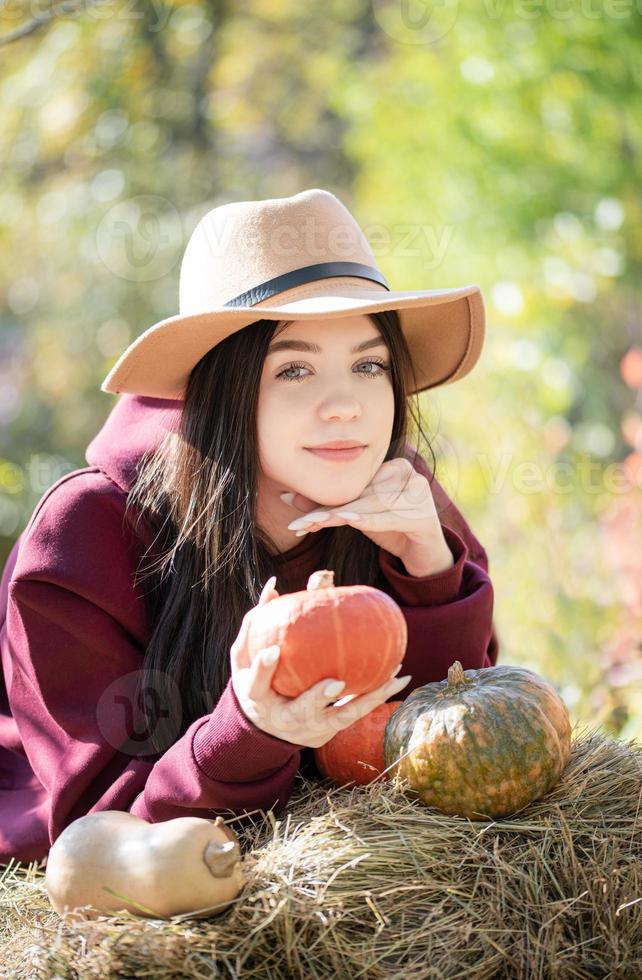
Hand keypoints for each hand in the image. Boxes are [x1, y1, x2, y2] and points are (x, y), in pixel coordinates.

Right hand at [230, 575, 411, 748]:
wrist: (269, 727)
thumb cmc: (259, 679)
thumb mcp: (248, 656)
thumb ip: (256, 623)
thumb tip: (273, 584)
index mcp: (257, 698)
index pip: (256, 685)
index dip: (263, 669)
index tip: (273, 650)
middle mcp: (285, 718)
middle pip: (302, 710)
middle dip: (318, 697)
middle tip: (335, 682)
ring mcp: (310, 726)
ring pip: (340, 715)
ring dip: (367, 698)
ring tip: (391, 676)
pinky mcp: (331, 728)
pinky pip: (358, 711)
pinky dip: (379, 695)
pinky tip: (399, 678)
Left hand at [281, 457, 447, 569]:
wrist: (423, 552)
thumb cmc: (389, 528)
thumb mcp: (357, 515)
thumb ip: (328, 504)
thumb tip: (287, 496)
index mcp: (392, 466)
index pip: (354, 482)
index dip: (327, 499)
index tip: (299, 515)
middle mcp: (408, 474)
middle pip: (362, 492)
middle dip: (330, 509)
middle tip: (301, 523)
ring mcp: (419, 494)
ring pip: (373, 504)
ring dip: (342, 516)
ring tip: (316, 524)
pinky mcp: (425, 517)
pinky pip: (392, 517)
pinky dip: (371, 521)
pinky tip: (351, 522)